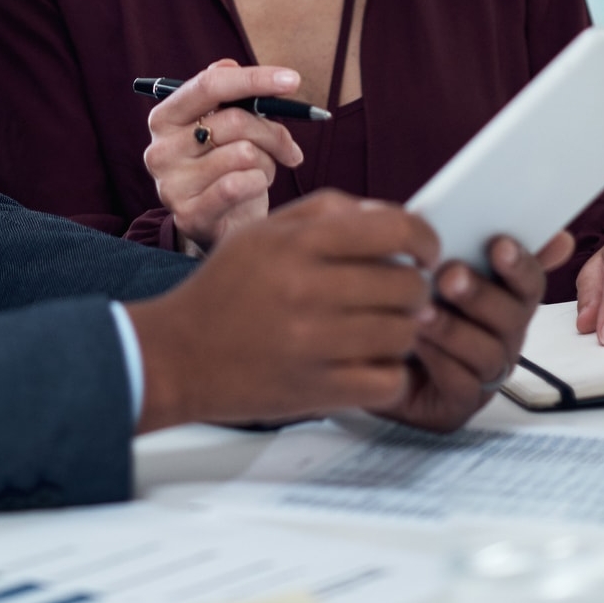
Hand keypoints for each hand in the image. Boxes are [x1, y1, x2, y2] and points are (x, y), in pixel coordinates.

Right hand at [127, 190, 438, 431]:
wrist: (178, 354)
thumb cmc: (225, 288)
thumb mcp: (264, 231)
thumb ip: (328, 212)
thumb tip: (392, 214)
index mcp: (298, 244)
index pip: (394, 230)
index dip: (424, 239)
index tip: (426, 252)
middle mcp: (307, 289)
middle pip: (408, 286)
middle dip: (414, 289)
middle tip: (400, 294)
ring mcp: (314, 343)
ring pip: (405, 334)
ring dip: (402, 332)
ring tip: (380, 327)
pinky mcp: (317, 390)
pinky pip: (390, 380)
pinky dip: (390, 373)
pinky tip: (369, 361)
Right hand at [143, 59, 305, 250]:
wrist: (220, 224)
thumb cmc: (226, 166)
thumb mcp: (225, 126)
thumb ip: (226, 94)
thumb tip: (228, 63)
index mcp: (165, 117)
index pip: (209, 85)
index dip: (254, 78)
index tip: (292, 80)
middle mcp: (159, 149)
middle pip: (234, 120)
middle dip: (272, 131)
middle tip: (289, 147)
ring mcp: (170, 185)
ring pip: (244, 154)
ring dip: (265, 164)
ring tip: (259, 173)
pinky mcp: (188, 216)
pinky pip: (241, 185)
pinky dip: (259, 184)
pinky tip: (254, 189)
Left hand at [370, 231, 574, 433]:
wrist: (355, 351)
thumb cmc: (397, 298)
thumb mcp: (421, 259)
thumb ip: (461, 236)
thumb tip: (540, 228)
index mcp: (500, 296)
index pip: (528, 281)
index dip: (520, 263)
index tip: (499, 245)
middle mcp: (501, 335)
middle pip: (514, 316)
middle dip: (482, 294)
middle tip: (450, 276)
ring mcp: (484, 372)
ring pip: (490, 352)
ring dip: (456, 328)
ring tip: (423, 310)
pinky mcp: (458, 404)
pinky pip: (463, 385)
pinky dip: (440, 360)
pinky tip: (414, 341)